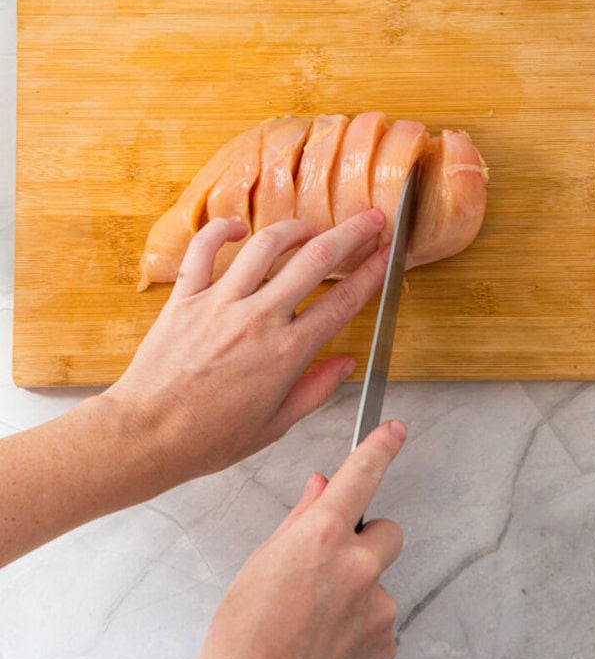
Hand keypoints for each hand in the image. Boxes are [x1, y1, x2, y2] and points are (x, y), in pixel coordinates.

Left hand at [102, 210, 388, 488]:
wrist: (146, 435)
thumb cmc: (207, 438)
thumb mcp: (275, 426)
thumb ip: (315, 390)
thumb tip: (345, 365)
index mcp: (286, 353)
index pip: (342, 301)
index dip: (371, 273)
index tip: (385, 256)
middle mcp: (258, 319)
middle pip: (315, 260)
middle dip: (350, 234)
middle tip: (368, 221)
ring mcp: (220, 302)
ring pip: (266, 245)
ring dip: (295, 228)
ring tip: (310, 228)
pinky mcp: (186, 296)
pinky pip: (204, 249)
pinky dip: (222, 230)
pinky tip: (238, 228)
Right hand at [192, 420, 406, 658]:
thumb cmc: (243, 640)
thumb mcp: (261, 563)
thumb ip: (300, 520)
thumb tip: (319, 489)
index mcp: (321, 537)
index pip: (361, 475)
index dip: (381, 447)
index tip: (394, 431)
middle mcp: (357, 567)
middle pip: (387, 531)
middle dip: (366, 541)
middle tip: (333, 565)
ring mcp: (376, 608)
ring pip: (379, 582)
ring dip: (358, 592)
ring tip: (316, 619)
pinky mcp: (385, 645)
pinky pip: (380, 622)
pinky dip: (360, 628)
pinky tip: (327, 642)